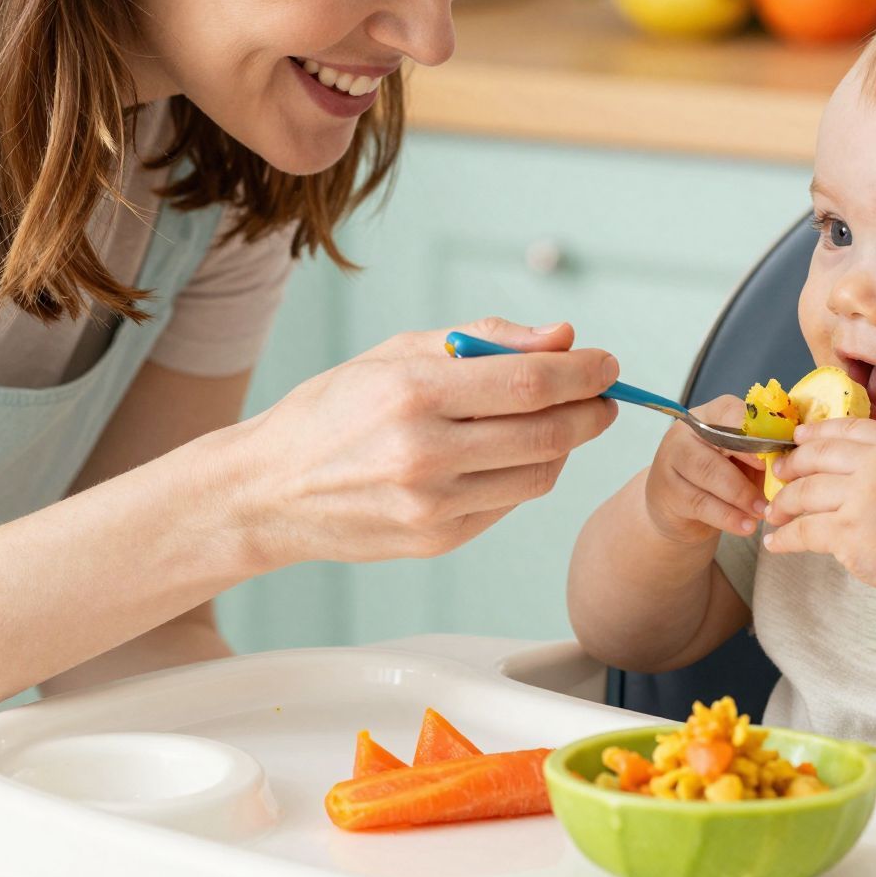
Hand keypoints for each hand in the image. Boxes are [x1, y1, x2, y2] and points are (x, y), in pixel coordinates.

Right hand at [238, 316, 618, 567]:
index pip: (530, 383)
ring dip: (566, 445)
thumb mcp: (399, 352)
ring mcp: (432, 505)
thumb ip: (486, 339)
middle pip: (547, 433)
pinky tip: (514, 453)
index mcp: (412, 393)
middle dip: (591, 410)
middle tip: (604, 395)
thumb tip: (563, 336)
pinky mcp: (436, 540)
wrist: (269, 491)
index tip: (606, 363)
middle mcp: (424, 454)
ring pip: (538, 474)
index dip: (583, 373)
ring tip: (560, 420)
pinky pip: (509, 502)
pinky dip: (527, 474)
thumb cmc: (336, 409)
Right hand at [642, 394, 768, 544]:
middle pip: (719, 441)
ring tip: (762, 512)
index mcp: (710, 415)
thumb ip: (764, 455)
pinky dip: (728, 517)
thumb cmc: (721, 478)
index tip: (778, 454)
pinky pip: (700, 503)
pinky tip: (746, 526)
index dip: (756, 433)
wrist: (681, 509)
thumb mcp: (745, 461)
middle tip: (775, 489)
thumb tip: (795, 459)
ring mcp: (671, 460)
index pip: (732, 412)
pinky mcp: (667, 492)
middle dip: (751, 465)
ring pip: (709, 472)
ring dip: (741, 495)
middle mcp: (685, 432)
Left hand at [762, 418, 875, 592]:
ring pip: (804, 492)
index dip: (818, 431)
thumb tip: (844, 458)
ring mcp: (860, 499)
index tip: (798, 437)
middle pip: (818, 455)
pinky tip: (775, 542)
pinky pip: (803, 530)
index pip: (848, 428)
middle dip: (792, 464)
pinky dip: (784, 537)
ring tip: (774, 512)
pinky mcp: (847, 532)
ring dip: (783, 503)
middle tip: (777, 474)